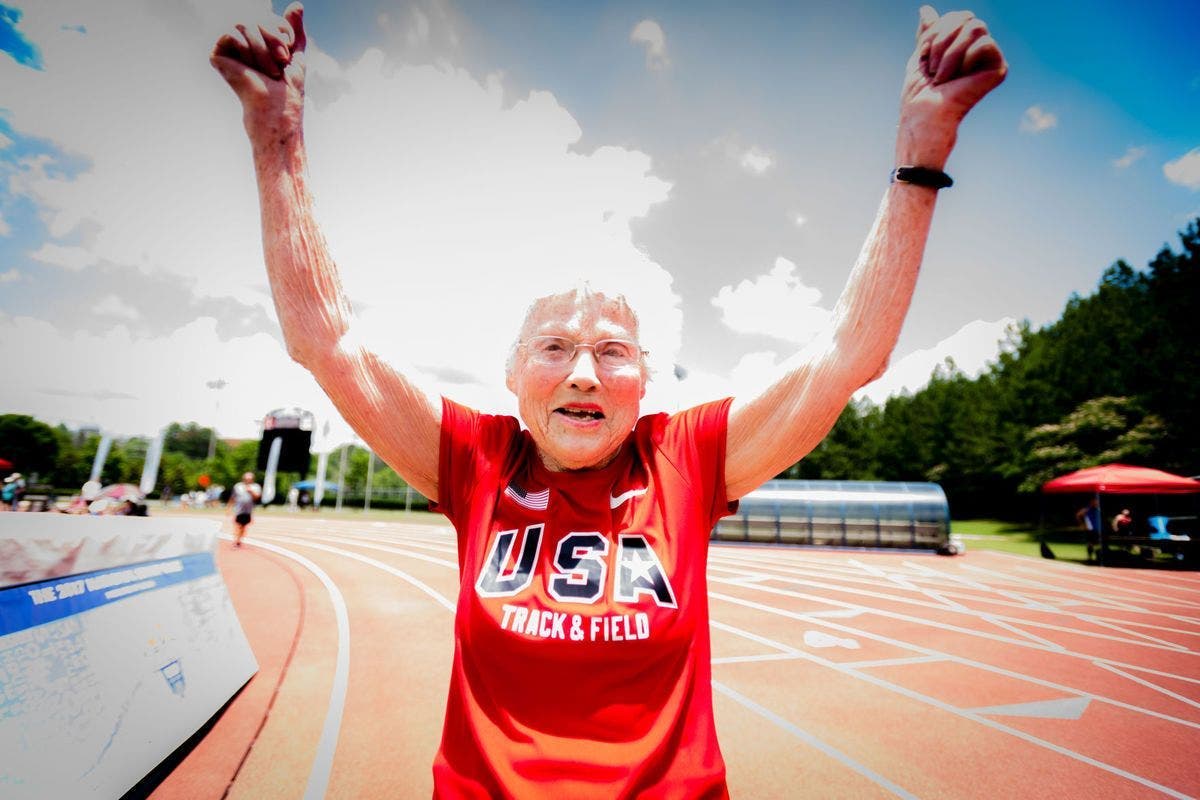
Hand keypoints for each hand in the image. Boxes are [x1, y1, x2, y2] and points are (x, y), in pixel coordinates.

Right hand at [210, 2, 307, 147]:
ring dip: (263, 47)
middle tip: (282, 61)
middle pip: (256, 16)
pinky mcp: (217, 54)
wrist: (276, 110)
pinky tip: (250, 67)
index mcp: (259, 41)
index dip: (282, 30)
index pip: (269, 17)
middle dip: (273, 36)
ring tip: (269, 71)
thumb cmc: (287, 88)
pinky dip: (246, 48)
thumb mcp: (295, 53)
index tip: (287, 55)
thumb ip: (293, 29)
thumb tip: (297, 3)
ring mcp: (229, 47)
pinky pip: (230, 32)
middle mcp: (242, 41)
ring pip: (243, 22)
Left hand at [896, 6, 1006, 167]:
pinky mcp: (998, 69)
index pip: (957, 16)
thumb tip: (926, 9)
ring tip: (942, 76)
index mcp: (961, 46)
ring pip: (976, 27)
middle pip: (967, 16)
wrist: (923, 115)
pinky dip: (964, 59)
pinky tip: (959, 78)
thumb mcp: (920, 56)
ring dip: (950, 52)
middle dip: (941, 40)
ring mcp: (989, 59)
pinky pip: (985, 43)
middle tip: (932, 68)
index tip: (924, 56)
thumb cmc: (919, 94)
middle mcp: (978, 50)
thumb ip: (928, 33)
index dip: (936, 31)